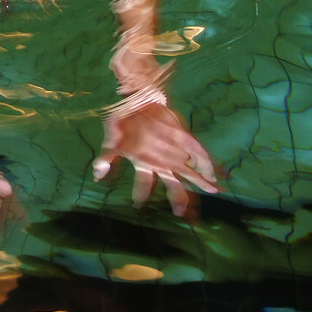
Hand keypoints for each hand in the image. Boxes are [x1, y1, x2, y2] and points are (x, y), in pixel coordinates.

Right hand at [93, 102, 216, 216]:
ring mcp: (173, 151)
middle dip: (178, 200)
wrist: (140, 97)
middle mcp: (160, 160)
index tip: (137, 204)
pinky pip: (198, 153)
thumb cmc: (125, 118)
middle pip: (172, 185)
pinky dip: (206, 163)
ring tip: (211, 193)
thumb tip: (97, 173)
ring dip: (199, 183)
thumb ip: (106, 157)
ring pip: (187, 173)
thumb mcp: (113, 139)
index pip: (142, 184)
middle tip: (182, 214)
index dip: (140, 194)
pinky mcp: (184, 137)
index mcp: (144, 161)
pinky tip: (214, 172)